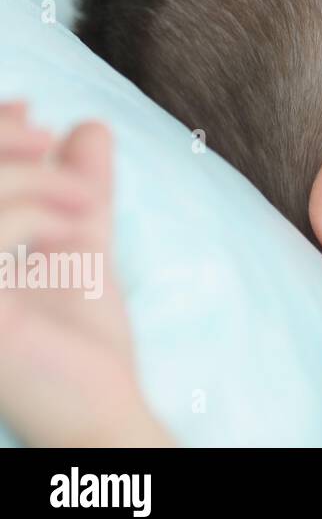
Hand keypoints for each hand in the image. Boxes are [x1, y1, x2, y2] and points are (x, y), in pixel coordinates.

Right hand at [0, 101, 172, 446]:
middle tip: (47, 134)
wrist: (97, 408)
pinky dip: (37, 208)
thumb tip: (88, 127)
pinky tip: (76, 227)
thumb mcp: (80, 248)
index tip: (27, 110)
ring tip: (84, 201)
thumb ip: (79, 189)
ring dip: (31, 176)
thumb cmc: (78, 340)